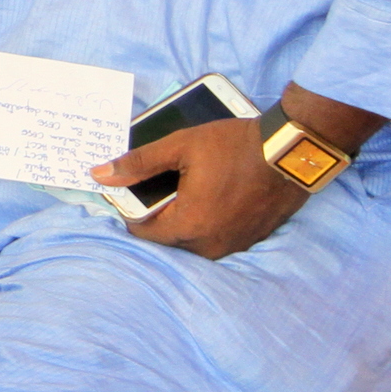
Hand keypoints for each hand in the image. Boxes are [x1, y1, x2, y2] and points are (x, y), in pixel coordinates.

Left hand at [94, 117, 308, 259]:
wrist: (291, 152)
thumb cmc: (236, 146)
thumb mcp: (180, 146)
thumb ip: (137, 163)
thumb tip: (99, 174)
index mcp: (188, 225)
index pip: (141, 231)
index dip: (132, 208)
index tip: (135, 188)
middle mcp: (210, 245)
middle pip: (166, 236)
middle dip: (159, 213)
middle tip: (164, 183)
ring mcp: (233, 245)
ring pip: (192, 239)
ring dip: (184, 218)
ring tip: (188, 187)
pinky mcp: (250, 239)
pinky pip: (216, 236)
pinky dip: (208, 220)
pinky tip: (211, 195)